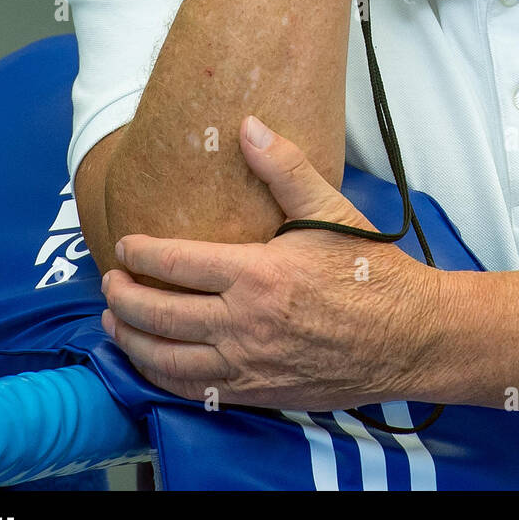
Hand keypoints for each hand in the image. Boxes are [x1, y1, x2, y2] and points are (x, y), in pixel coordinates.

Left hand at [99, 115, 445, 411]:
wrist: (407, 336)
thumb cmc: (371, 271)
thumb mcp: (331, 210)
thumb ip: (284, 168)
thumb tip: (248, 126)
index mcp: (258, 274)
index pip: (177, 262)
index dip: (143, 252)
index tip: (127, 244)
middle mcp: (244, 324)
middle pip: (158, 312)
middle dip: (123, 296)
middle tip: (111, 281)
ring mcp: (247, 365)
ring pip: (165, 358)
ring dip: (131, 339)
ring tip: (116, 321)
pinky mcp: (256, 393)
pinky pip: (192, 389)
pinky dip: (160, 376)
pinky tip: (153, 361)